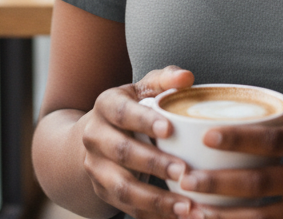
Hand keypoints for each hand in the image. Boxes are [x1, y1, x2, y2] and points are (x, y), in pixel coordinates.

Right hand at [82, 65, 194, 218]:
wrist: (96, 136)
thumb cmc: (131, 108)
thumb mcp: (142, 88)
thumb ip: (164, 80)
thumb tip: (187, 77)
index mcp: (106, 105)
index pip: (123, 113)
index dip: (144, 121)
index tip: (169, 129)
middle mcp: (95, 136)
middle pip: (122, 152)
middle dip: (153, 163)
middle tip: (183, 170)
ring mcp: (96, 167)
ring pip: (123, 187)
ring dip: (155, 199)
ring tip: (185, 204)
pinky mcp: (104, 192)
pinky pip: (128, 207)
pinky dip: (154, 215)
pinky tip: (179, 215)